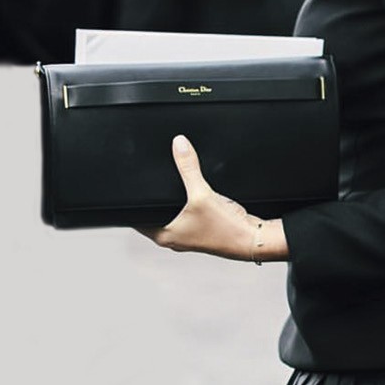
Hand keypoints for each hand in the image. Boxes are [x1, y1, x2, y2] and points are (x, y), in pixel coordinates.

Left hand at [139, 135, 286, 262]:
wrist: (253, 239)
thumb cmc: (227, 229)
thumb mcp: (203, 193)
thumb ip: (189, 167)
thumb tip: (179, 145)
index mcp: (164, 235)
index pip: (137, 218)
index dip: (134, 202)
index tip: (132, 187)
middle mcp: (173, 239)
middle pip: (153, 216)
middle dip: (154, 200)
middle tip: (152, 182)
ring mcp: (188, 236)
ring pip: (171, 217)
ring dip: (172, 204)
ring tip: (174, 188)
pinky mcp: (201, 231)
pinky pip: (186, 217)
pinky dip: (186, 207)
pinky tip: (194, 197)